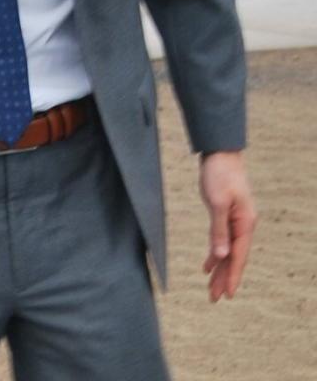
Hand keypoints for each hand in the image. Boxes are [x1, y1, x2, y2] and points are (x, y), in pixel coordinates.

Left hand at [199, 150, 256, 300]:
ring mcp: (236, 221)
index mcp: (245, 223)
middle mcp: (243, 225)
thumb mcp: (217, 202)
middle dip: (224, 278)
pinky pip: (223, 240)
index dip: (232, 276)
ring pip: (228, 251)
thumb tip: (221, 256)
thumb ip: (218, 230)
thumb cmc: (219, 175)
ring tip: (211, 287)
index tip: (227, 295)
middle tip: (214, 298)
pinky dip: (215, 253)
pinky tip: (208, 265)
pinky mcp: (227, 215)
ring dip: (219, 268)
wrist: (220, 154)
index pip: (238, 256)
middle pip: (233, 257)